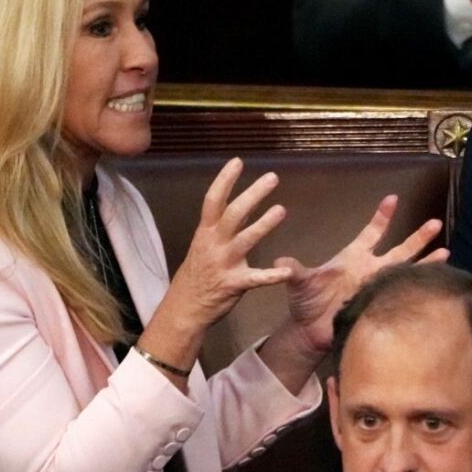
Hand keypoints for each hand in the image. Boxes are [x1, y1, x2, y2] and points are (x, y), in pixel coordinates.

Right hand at [161, 158, 292, 332]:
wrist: (184, 309)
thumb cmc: (196, 275)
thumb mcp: (202, 247)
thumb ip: (219, 229)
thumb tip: (238, 207)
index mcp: (205, 233)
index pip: (213, 201)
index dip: (225, 180)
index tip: (238, 161)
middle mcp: (213, 244)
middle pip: (233, 214)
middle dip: (252, 194)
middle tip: (272, 178)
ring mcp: (223, 264)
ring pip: (245, 240)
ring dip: (264, 224)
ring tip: (281, 209)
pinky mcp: (234, 285)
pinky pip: (255, 279)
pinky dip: (272, 276)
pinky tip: (287, 272)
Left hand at [274, 194, 448, 358]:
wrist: (311, 331)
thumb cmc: (306, 302)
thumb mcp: (299, 283)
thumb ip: (293, 270)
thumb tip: (279, 261)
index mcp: (354, 258)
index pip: (371, 233)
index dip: (382, 217)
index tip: (393, 199)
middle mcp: (371, 270)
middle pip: (400, 250)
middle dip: (417, 237)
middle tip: (435, 223)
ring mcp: (379, 288)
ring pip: (408, 272)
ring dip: (426, 262)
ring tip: (445, 251)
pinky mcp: (381, 307)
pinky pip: (404, 297)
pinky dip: (419, 291)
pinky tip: (437, 286)